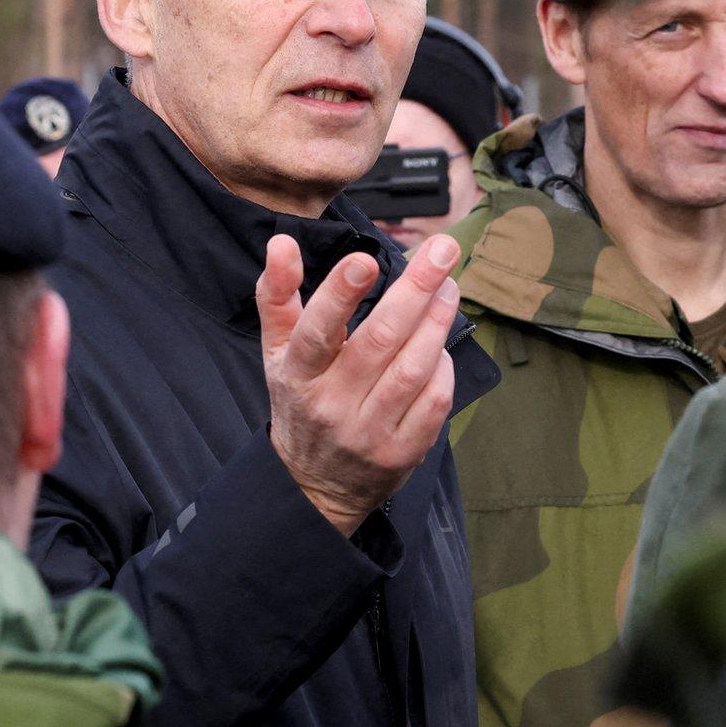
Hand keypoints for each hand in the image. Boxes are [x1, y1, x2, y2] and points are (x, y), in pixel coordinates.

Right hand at [256, 231, 462, 535]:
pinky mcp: (402, 452)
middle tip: (442, 251)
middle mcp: (332, 405)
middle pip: (379, 342)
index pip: (316, 332)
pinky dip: (443, 366)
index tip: (366, 259)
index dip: (339, 295)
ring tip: (449, 286)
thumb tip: (281, 241)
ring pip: (412, 369)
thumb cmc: (301, 400)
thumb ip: (277, 295)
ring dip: (437, 321)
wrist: (314, 485)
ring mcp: (369, 433)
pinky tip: (441, 343)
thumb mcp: (276, 352)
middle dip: (415, 290)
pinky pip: (434, 401)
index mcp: (297, 375)